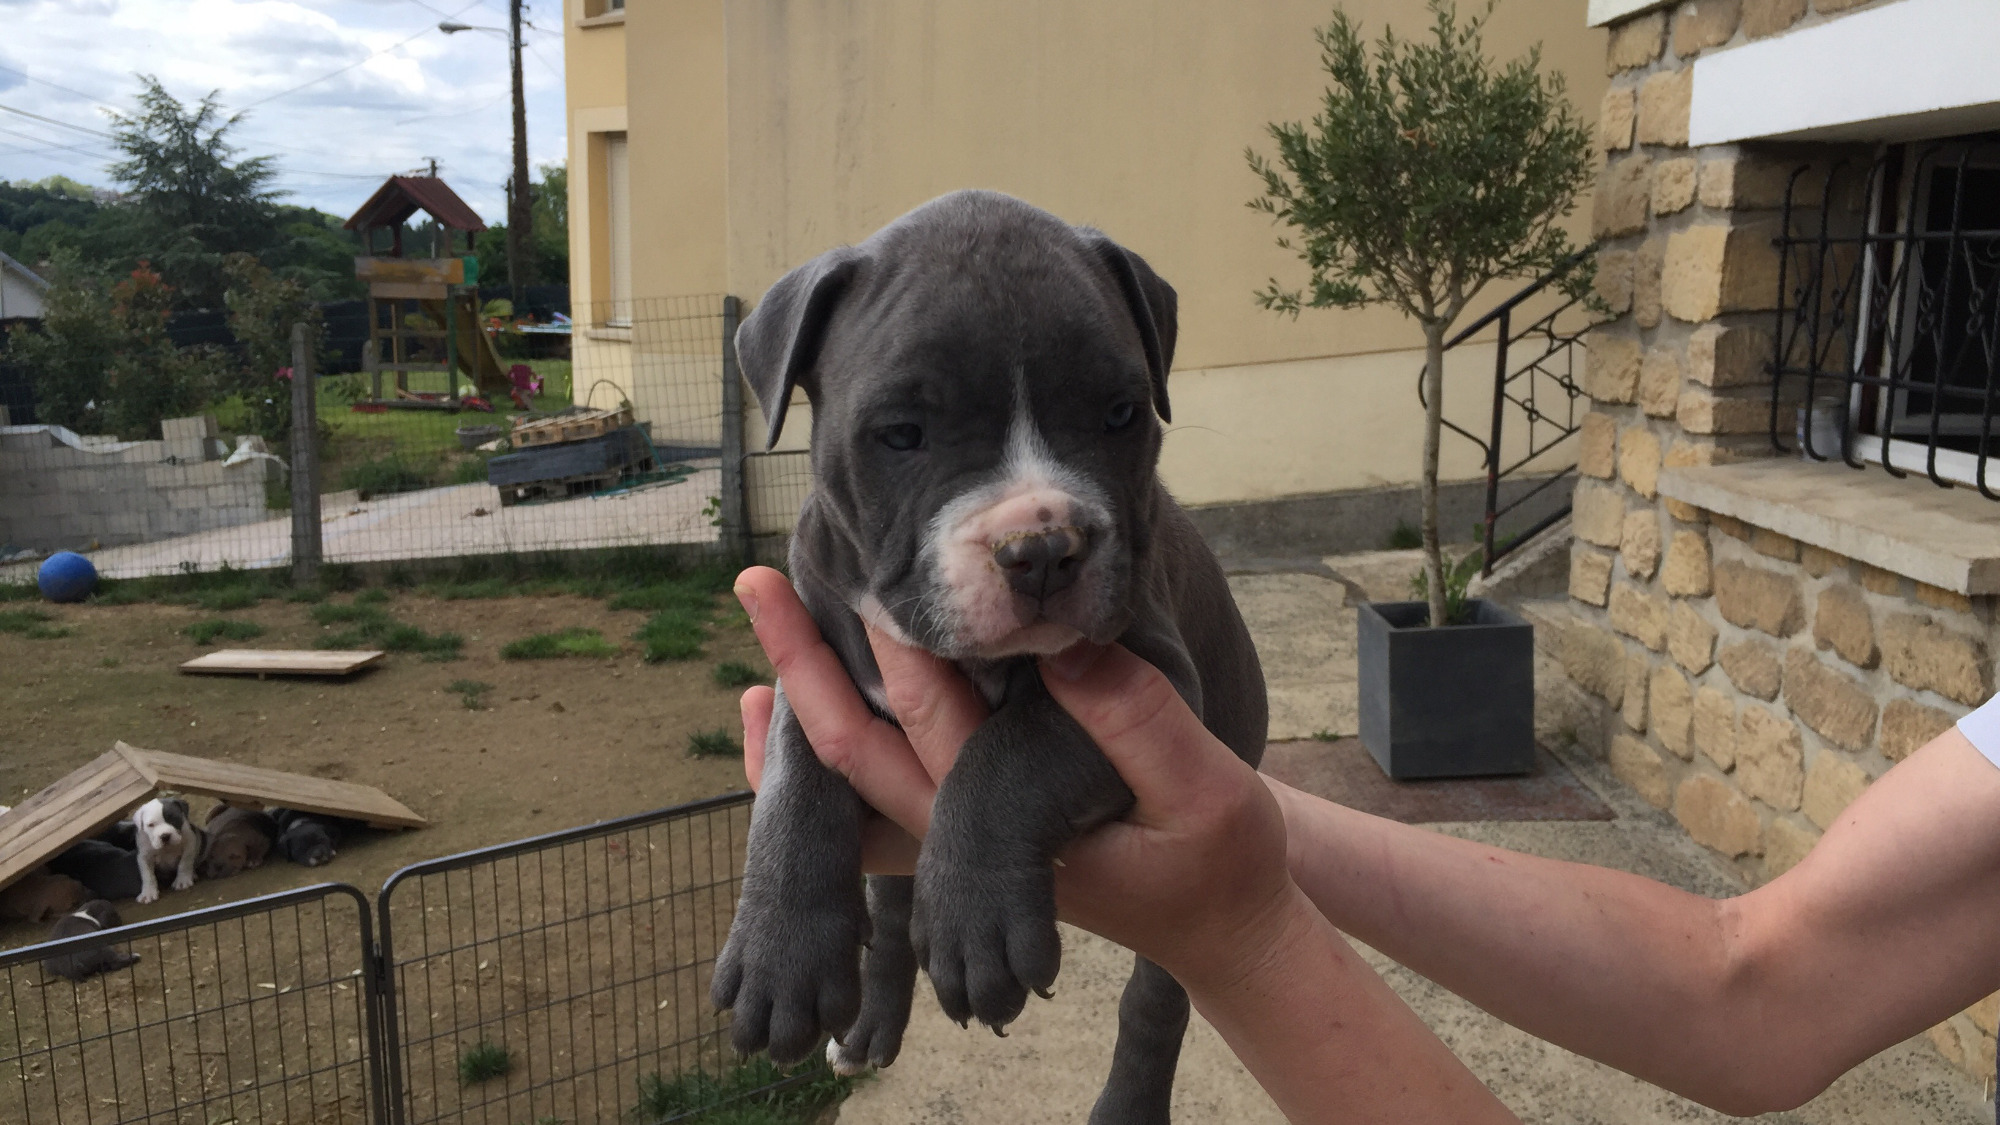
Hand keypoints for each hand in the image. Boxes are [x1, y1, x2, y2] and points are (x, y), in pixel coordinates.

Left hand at [734, 566, 1296, 985]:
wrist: (1224, 929)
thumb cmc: (1221, 863)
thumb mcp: (1201, 789)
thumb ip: (1135, 722)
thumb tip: (1063, 644)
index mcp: (1011, 829)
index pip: (929, 727)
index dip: (892, 651)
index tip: (864, 577)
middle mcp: (964, 841)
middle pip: (856, 752)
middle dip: (802, 666)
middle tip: (755, 585)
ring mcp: (961, 844)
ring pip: (856, 777)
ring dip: (805, 702)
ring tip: (763, 630)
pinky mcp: (974, 833)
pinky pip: (880, 791)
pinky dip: (843, 738)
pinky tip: (815, 700)